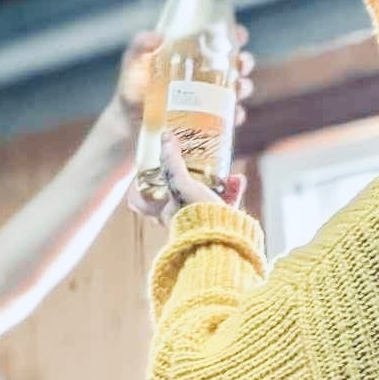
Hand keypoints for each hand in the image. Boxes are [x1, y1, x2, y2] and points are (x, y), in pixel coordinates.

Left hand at [107, 29, 254, 132]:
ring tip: (239, 89)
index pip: (218, 41)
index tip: (240, 34)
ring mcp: (206, 101)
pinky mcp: (206, 123)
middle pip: (234, 65)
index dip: (233, 36)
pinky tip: (235, 114)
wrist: (127, 126)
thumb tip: (160, 37)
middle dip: (244, 62)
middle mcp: (203, 77)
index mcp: (191, 57)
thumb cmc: (131, 90)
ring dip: (244, 87)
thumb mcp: (133, 65)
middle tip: (242, 64)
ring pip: (236, 91)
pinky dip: (236, 116)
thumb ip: (139, 46)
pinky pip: (227, 120)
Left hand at [127, 133, 248, 226]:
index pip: (141, 203)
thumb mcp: (180, 185)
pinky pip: (225, 206)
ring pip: (203, 199)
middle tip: (187, 163)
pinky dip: (232, 192)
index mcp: (164, 213)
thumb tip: (166, 136)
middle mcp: (180, 220)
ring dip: (212, 182)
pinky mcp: (221, 226)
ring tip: (219, 168)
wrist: (223, 243)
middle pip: (175, 197)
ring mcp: (200, 223)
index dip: (140, 189)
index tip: (143, 174)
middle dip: (183, 179)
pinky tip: (239, 180)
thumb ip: (172, 162)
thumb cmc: (196, 216)